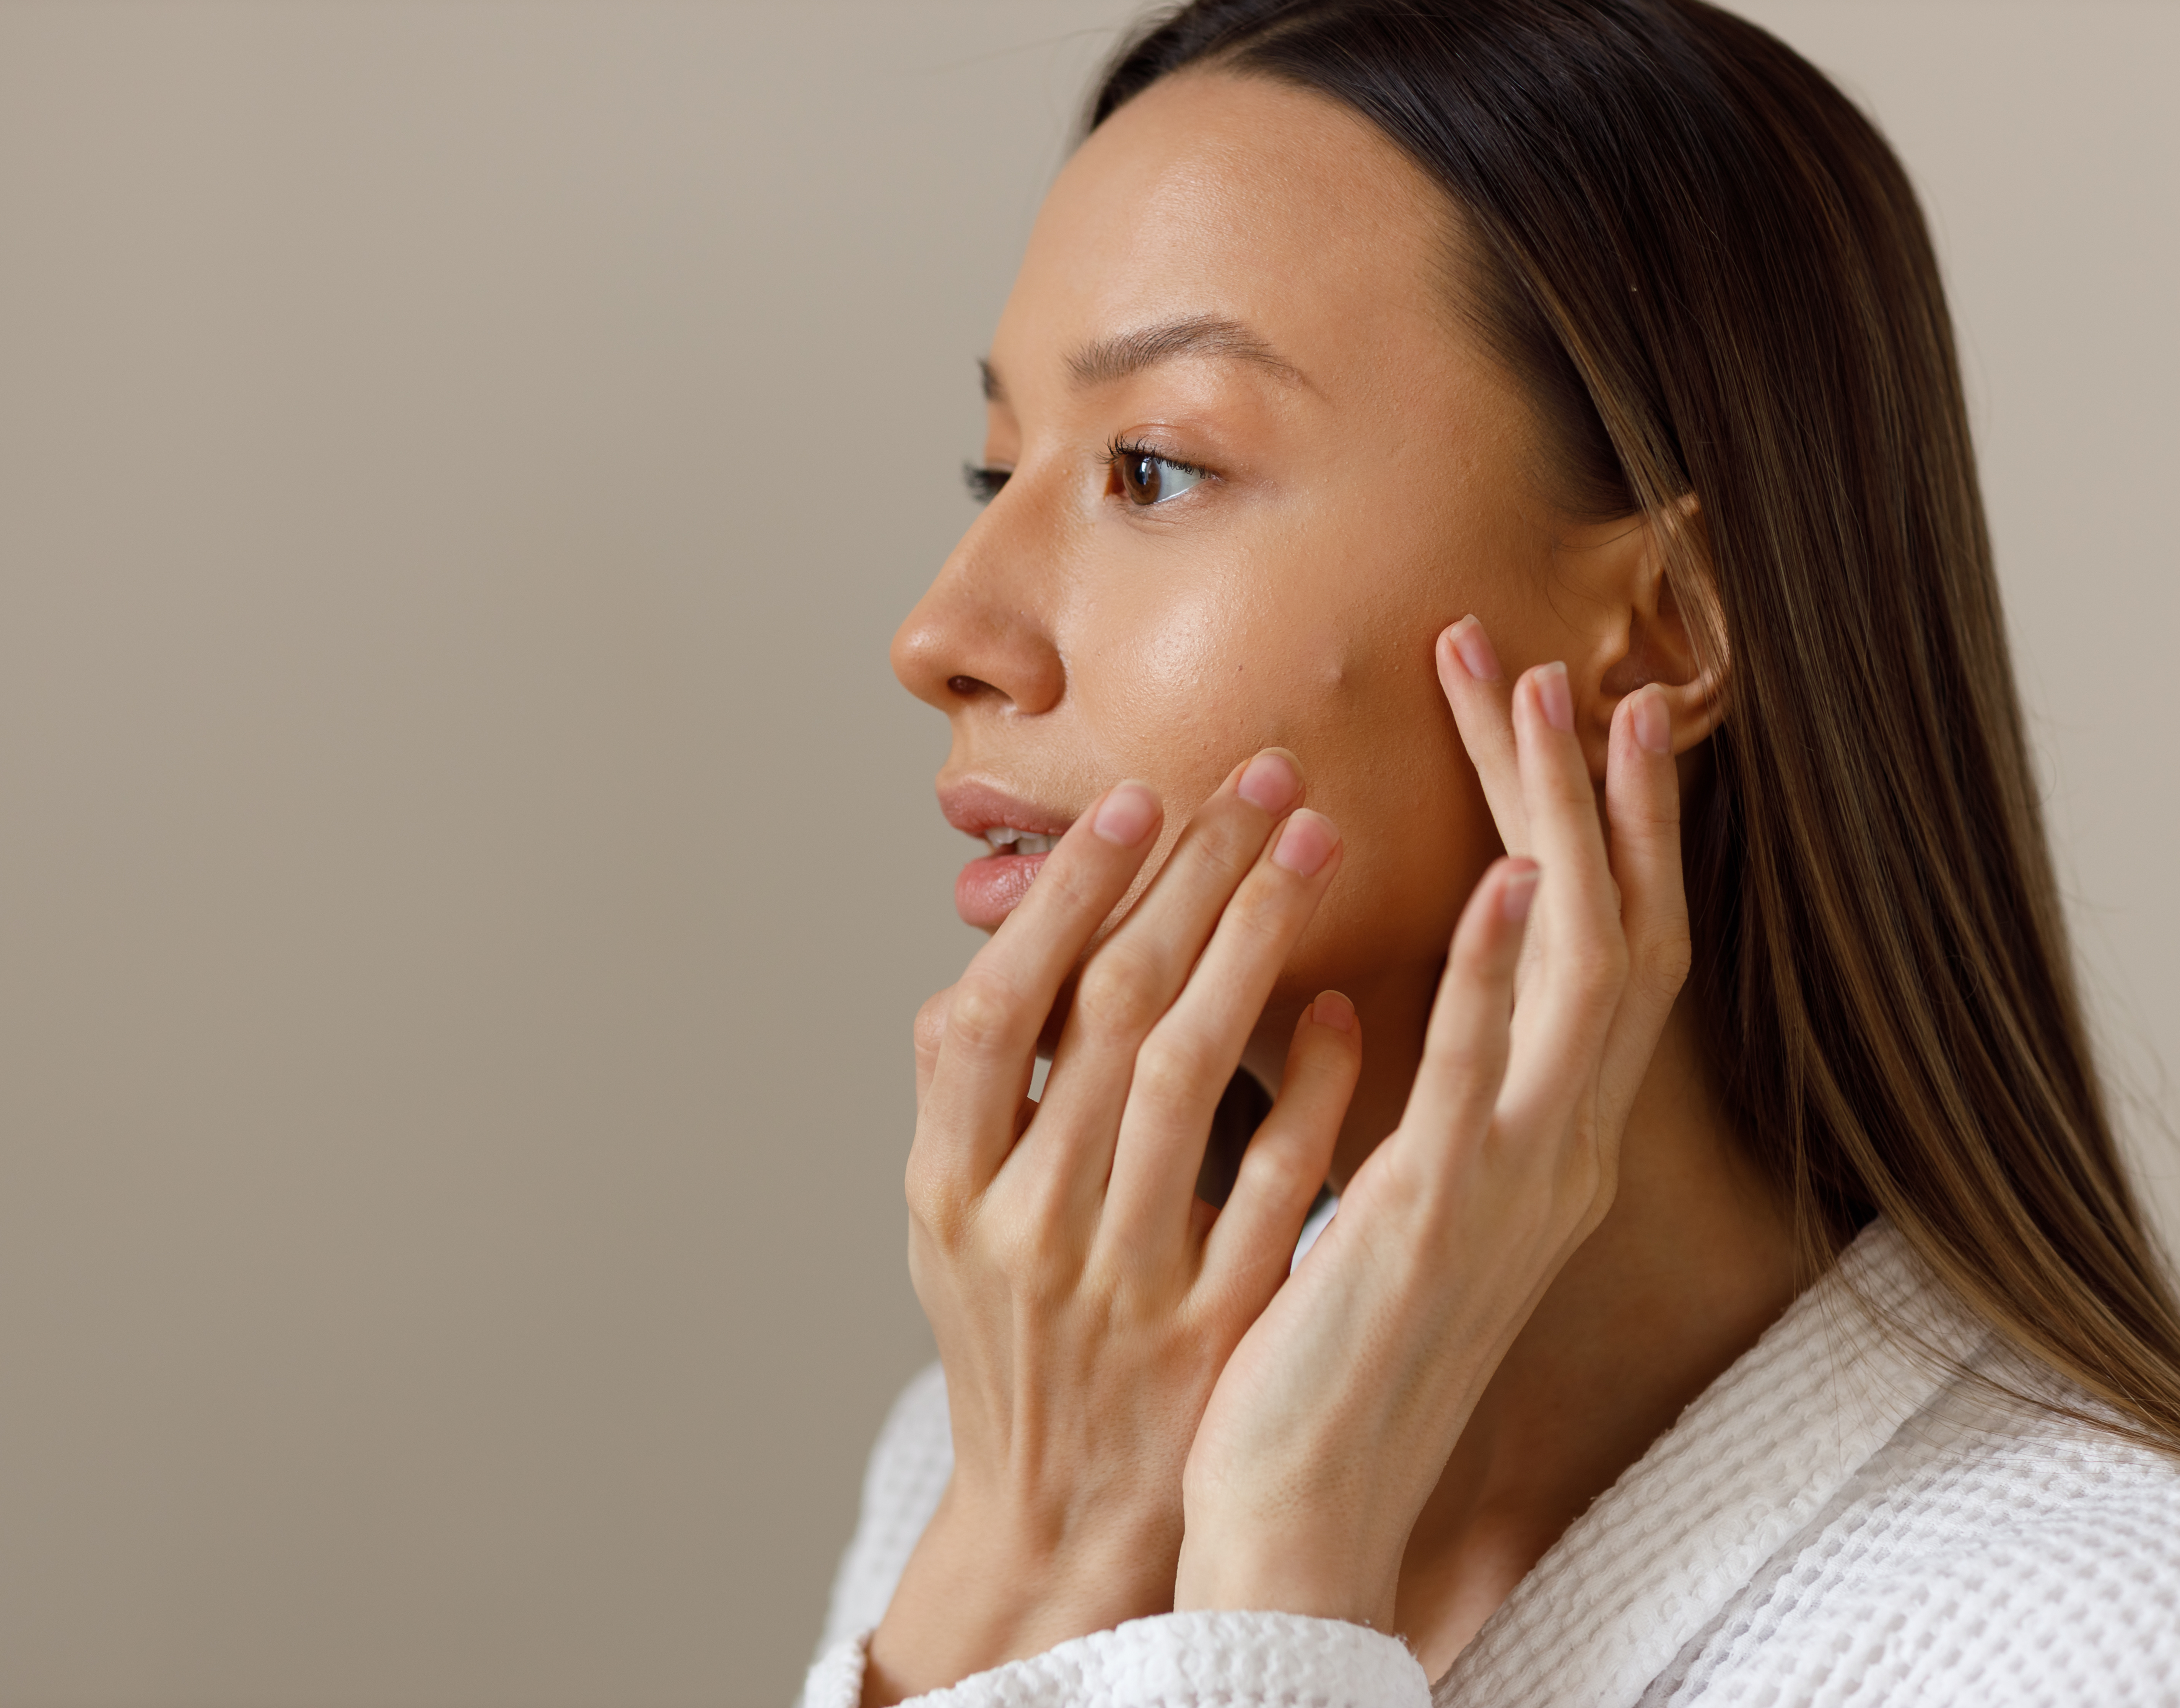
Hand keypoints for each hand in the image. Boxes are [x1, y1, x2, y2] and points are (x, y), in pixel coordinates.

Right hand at [864, 753, 1361, 1701]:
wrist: (1062, 1516)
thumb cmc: (1009, 1338)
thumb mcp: (944, 1220)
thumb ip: (963, 1094)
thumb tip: (991, 950)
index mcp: (949, 1183)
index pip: (1004, 1005)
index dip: (1069, 895)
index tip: (1140, 800)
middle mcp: (1029, 1223)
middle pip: (1111, 1014)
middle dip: (1191, 878)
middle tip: (1263, 775)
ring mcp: (1127, 1279)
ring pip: (1195, 1078)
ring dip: (1258, 945)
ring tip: (1315, 844)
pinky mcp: (1220, 1326)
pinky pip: (1277, 1187)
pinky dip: (1312, 1093)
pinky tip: (1348, 1011)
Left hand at [1173, 621, 1688, 1631]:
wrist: (1303, 1501)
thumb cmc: (1326, 1349)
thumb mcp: (1377, 1201)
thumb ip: (1383, 1105)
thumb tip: (1336, 1004)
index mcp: (1537, 1149)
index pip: (1591, 953)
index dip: (1597, 832)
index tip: (1573, 717)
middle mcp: (1557, 1156)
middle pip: (1613, 931)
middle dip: (1596, 797)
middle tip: (1573, 669)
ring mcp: (1512, 1187)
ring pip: (1578, 975)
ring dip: (1565, 832)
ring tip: (1550, 709)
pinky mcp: (1437, 1221)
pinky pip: (1485, 1078)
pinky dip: (1503, 975)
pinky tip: (1508, 880)